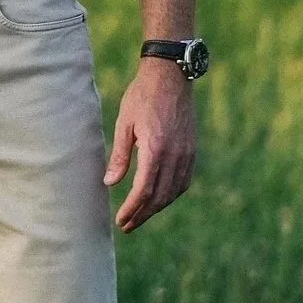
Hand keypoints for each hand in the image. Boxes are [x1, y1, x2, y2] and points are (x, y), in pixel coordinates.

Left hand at [104, 59, 196, 231]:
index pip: (143, 190)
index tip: (120, 221)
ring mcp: (186, 154)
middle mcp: (175, 156)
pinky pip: (183, 182)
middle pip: (159, 197)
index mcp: (156, 149)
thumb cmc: (142, 96)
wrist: (170, 76)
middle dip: (142, 214)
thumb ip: (119, 155)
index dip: (132, 209)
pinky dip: (170, 195)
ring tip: (140, 215)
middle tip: (127, 225)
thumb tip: (110, 183)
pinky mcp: (192, 151)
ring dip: (156, 208)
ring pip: (172, 192)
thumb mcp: (125, 123)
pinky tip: (159, 198)